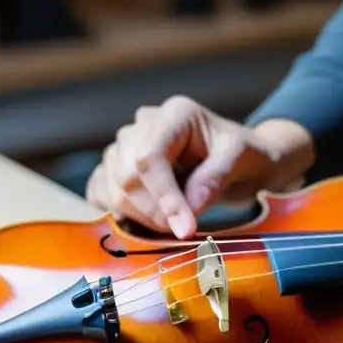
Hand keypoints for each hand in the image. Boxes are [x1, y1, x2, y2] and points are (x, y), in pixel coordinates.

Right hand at [86, 95, 311, 239]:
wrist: (238, 159)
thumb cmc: (242, 154)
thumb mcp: (241, 158)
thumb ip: (216, 177)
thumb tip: (189, 205)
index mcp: (175, 115)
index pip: (149, 156)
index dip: (162, 196)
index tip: (184, 228)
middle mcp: (143, 124)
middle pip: (126, 174)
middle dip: (154, 211)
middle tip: (184, 228)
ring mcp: (125, 144)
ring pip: (111, 187)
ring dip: (140, 216)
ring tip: (172, 222)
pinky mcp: (116, 165)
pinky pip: (100, 191)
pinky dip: (119, 212)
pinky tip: (146, 220)